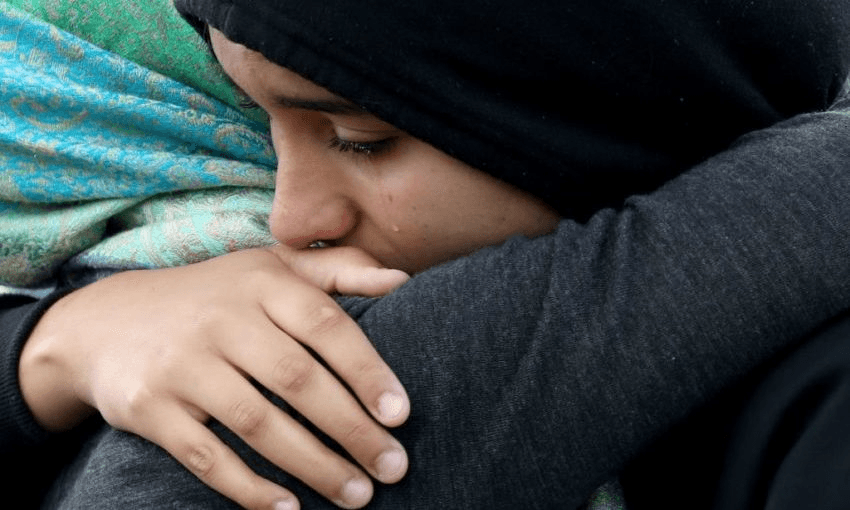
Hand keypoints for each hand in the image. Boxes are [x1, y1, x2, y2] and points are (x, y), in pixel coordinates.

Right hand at [20, 246, 410, 509]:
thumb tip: (403, 278)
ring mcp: (183, 364)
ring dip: (313, 465)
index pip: (325, 325)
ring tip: (356, 495)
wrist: (106, 321)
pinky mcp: (150, 407)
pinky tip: (288, 509)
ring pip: (257, 422)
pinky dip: (248, 487)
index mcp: (261, 282)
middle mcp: (221, 319)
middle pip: (296, 380)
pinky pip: (205, 456)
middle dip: (351, 430)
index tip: (401, 415)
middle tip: (392, 467)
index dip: (366, 371)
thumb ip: (337, 270)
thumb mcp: (270, 266)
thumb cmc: (214, 296)